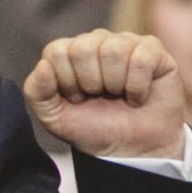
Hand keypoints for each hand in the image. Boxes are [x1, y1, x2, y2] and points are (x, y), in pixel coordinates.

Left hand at [25, 30, 185, 158]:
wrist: (131, 151)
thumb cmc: (94, 128)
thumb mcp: (54, 117)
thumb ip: (37, 92)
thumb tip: (43, 66)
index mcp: (70, 53)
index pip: (56, 52)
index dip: (66, 82)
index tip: (77, 99)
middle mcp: (97, 41)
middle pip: (83, 48)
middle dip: (90, 83)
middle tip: (100, 97)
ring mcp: (127, 43)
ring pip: (113, 50)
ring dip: (114, 84)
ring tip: (119, 96)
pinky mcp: (154, 51)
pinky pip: (141, 59)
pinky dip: (137, 87)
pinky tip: (137, 96)